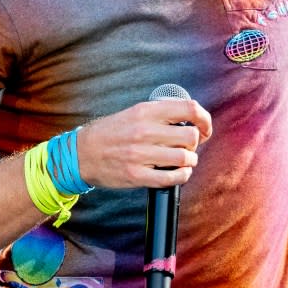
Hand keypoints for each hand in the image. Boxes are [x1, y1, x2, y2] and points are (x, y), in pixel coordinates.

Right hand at [76, 97, 211, 189]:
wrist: (81, 153)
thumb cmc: (112, 132)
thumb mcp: (135, 112)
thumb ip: (161, 113)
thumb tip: (192, 120)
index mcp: (146, 111)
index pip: (189, 109)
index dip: (205, 120)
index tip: (205, 128)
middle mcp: (144, 131)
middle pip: (191, 137)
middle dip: (195, 144)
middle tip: (188, 147)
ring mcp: (140, 154)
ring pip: (185, 158)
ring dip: (189, 161)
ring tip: (182, 161)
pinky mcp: (137, 175)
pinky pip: (172, 178)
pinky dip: (182, 176)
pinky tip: (178, 173)